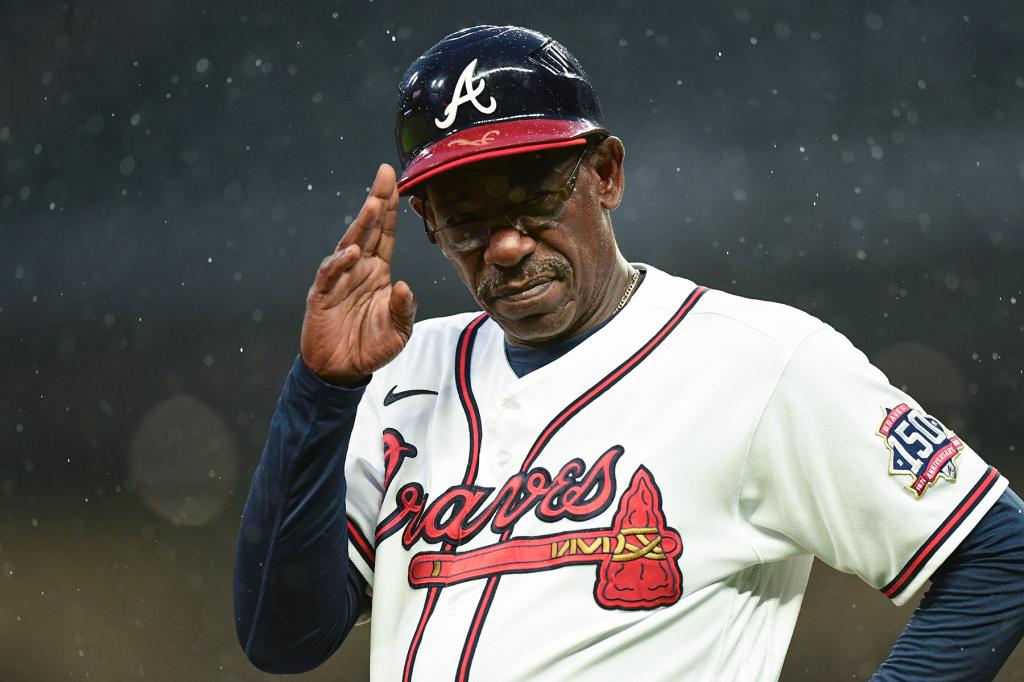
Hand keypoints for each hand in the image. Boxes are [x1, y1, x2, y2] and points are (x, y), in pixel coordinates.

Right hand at [300, 164, 415, 385]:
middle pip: (368, 229)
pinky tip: (353, 252)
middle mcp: (358, 269)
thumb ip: (404, 309)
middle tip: (385, 175)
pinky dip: (340, 263)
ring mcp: (339, 280)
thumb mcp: (398, 331)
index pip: (386, 233)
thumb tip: (404, 286)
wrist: (341, 370)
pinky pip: (330, 274)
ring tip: (374, 205)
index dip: (391, 207)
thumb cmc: (371, 347)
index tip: (396, 180)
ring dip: (361, 225)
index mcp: (378, 271)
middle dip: (377, 201)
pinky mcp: (321, 296)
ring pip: (349, 245)